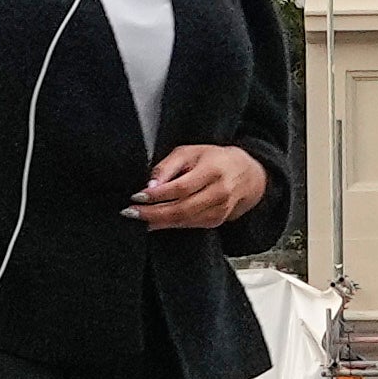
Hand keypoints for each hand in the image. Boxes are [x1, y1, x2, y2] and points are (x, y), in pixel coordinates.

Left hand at [125, 145, 266, 230]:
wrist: (247, 174)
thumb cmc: (215, 159)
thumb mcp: (190, 152)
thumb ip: (167, 166)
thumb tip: (149, 186)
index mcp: (213, 171)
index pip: (181, 187)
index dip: (157, 195)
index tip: (137, 196)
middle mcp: (219, 192)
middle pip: (182, 209)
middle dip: (153, 213)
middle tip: (131, 212)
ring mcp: (220, 209)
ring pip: (185, 220)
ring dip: (158, 222)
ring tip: (138, 218)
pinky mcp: (217, 221)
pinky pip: (190, 225)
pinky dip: (170, 225)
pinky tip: (155, 222)